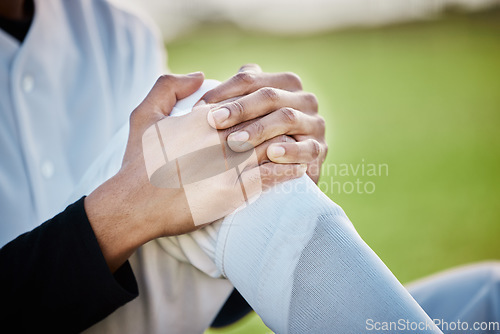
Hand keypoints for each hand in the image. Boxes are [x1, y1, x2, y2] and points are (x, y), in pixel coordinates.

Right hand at [84, 73, 305, 271]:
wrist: (134, 204)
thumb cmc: (138, 162)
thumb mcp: (143, 115)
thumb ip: (167, 87)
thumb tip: (199, 75)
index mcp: (203, 118)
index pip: (244, 101)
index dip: (263, 102)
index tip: (278, 103)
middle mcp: (219, 138)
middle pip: (263, 122)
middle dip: (283, 121)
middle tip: (301, 122)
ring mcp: (228, 165)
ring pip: (272, 147)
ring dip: (292, 145)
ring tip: (306, 145)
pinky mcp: (233, 192)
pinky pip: (270, 178)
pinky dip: (288, 172)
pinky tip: (299, 170)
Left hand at [197, 64, 326, 182]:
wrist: (275, 173)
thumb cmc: (249, 140)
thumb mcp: (238, 115)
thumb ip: (224, 95)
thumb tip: (197, 78)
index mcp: (282, 83)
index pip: (250, 79)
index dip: (223, 91)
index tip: (198, 108)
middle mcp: (302, 99)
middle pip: (270, 95)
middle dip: (240, 108)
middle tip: (213, 123)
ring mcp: (313, 123)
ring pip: (287, 118)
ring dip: (260, 129)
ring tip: (235, 142)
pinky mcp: (319, 150)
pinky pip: (308, 148)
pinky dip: (290, 151)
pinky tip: (272, 155)